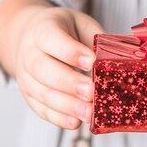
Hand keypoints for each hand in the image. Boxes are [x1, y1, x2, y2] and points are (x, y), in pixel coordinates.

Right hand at [14, 6, 103, 127]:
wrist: (33, 39)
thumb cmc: (65, 31)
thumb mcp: (81, 24)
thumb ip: (97, 40)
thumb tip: (120, 61)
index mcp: (42, 28)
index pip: (51, 38)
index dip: (71, 51)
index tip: (92, 62)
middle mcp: (29, 52)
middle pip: (42, 69)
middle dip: (68, 82)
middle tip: (91, 92)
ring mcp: (26, 77)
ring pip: (42, 93)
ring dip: (67, 105)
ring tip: (89, 113)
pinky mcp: (29, 97)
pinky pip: (42, 110)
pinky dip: (59, 118)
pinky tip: (76, 122)